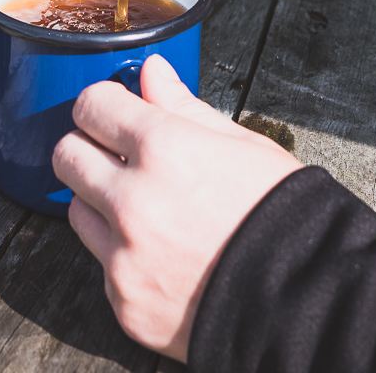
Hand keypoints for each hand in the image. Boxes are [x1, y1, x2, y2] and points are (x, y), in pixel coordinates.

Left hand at [52, 55, 303, 360]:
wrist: (309, 303)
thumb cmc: (285, 217)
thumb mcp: (243, 147)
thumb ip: (184, 108)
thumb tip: (151, 72)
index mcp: (164, 149)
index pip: (91, 105)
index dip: (104, 104)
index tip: (115, 111)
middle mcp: (133, 201)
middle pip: (67, 154)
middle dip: (89, 147)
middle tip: (119, 156)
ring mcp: (124, 256)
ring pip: (75, 209)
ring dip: (100, 202)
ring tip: (149, 210)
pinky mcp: (124, 302)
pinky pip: (102, 264)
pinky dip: (123, 255)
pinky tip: (163, 255)